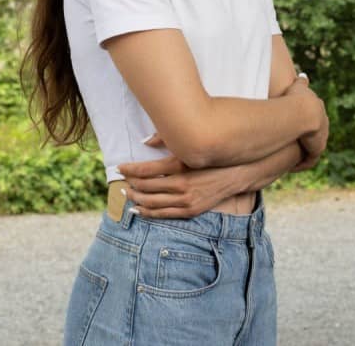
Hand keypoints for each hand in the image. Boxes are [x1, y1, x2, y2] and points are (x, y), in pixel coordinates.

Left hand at [118, 149, 240, 218]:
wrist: (235, 174)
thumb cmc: (209, 157)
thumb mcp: (189, 146)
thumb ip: (166, 140)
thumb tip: (144, 141)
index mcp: (180, 166)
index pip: (145, 170)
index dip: (129, 169)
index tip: (120, 167)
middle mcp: (181, 184)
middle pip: (145, 186)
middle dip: (129, 183)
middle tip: (120, 180)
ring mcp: (186, 199)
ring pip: (151, 202)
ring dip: (135, 198)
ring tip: (126, 194)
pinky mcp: (190, 210)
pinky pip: (163, 214)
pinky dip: (147, 212)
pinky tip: (138, 209)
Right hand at [284, 75, 327, 169]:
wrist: (305, 112)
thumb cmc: (297, 97)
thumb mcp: (298, 87)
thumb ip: (301, 82)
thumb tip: (303, 75)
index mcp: (318, 109)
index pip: (314, 117)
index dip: (304, 123)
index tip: (296, 128)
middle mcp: (323, 123)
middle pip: (316, 134)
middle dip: (306, 139)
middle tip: (293, 145)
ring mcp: (321, 137)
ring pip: (312, 148)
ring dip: (303, 153)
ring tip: (291, 159)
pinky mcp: (317, 149)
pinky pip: (309, 160)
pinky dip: (301, 164)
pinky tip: (292, 167)